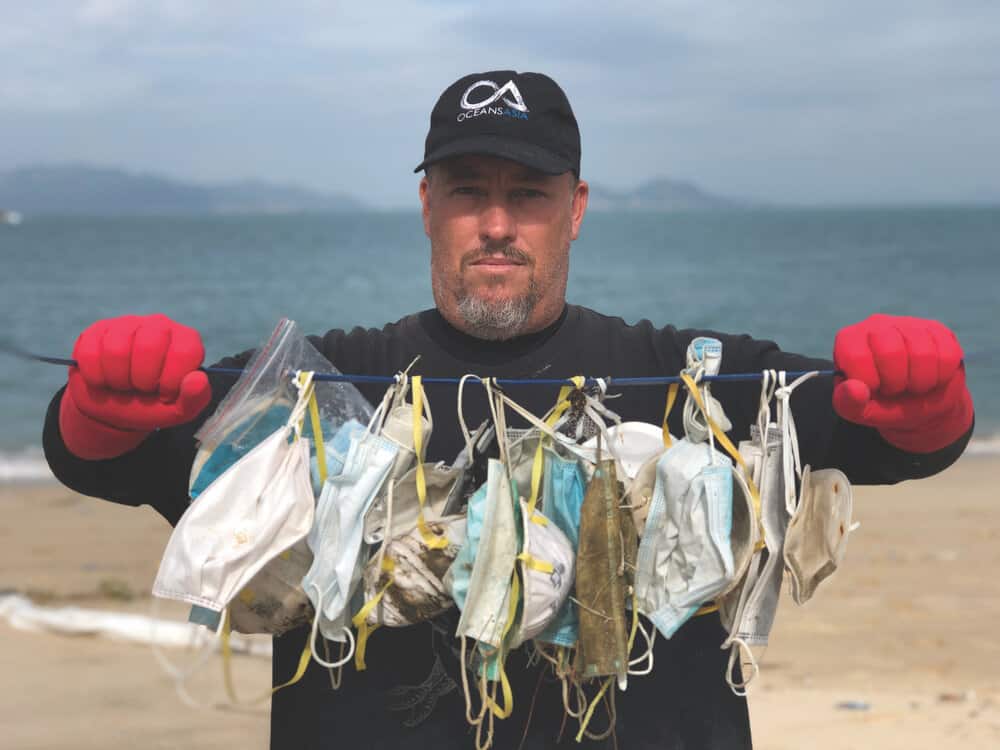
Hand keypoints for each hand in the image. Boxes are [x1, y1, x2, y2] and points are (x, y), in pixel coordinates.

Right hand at [60, 314, 211, 458]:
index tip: (165, 393)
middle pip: (148, 346)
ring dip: (118, 380)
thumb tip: (198, 379)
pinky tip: (104, 379)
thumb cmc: (153, 404)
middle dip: (142, 379)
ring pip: (117, 349)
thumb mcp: (179, 410)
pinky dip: (96, 376)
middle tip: (141, 389)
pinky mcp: (99, 330)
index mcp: (186, 341)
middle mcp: (160, 325)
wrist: (114, 407)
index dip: (171, 380)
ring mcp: (128, 324)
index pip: (184, 352)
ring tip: (123, 385)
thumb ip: (195, 398)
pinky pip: (91, 352)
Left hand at [832, 314, 972, 452]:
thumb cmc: (883, 404)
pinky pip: (948, 355)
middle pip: (891, 352)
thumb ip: (849, 403)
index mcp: (849, 340)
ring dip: (920, 382)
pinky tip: (930, 377)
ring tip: (912, 386)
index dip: (870, 382)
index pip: (856, 356)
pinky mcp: (937, 330)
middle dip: (896, 383)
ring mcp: (908, 324)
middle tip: (895, 389)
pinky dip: (941, 377)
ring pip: (923, 353)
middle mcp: (876, 325)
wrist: (919, 403)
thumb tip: (854, 389)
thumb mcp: (860, 411)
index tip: (873, 388)